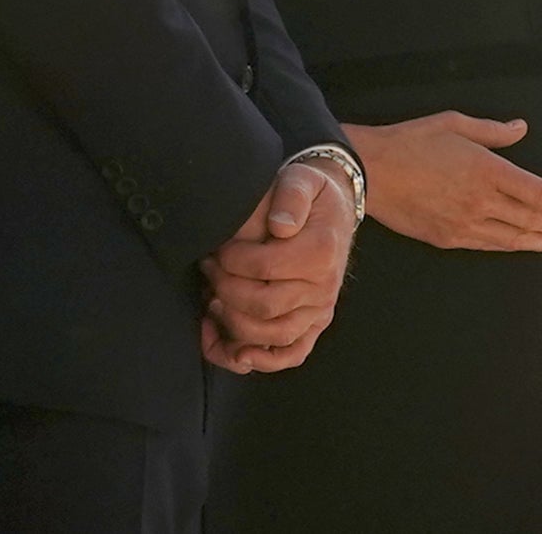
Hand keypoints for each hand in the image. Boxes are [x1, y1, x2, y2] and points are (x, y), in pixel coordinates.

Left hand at [199, 160, 354, 373]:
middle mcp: (324, 288)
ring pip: (274, 336)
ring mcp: (320, 311)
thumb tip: (279, 227)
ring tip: (211, 302)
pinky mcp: (315, 325)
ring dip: (234, 325)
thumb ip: (290, 198)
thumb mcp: (301, 180)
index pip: (264, 267)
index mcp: (319, 252)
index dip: (229, 261)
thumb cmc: (310, 194)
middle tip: (206, 269)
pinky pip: (293, 354)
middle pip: (264, 306)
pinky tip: (235, 354)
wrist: (335, 209)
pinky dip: (262, 361)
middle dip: (224, 290)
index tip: (213, 250)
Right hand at [353, 114, 541, 253]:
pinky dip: (514, 245)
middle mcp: (483, 201)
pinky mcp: (450, 238)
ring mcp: (467, 224)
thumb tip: (521, 128)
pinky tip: (523, 244)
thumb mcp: (451, 123)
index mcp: (488, 170)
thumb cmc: (408, 141)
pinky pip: (491, 245)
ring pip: (517, 237)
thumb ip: (491, 130)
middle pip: (535, 219)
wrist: (368, 171)